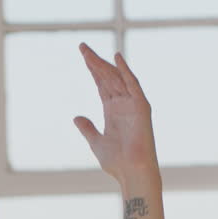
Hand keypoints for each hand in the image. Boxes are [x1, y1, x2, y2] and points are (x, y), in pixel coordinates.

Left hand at [73, 44, 159, 184]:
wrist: (131, 171)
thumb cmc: (116, 161)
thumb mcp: (96, 142)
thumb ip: (88, 128)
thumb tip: (76, 117)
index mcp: (112, 111)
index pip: (101, 85)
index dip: (93, 71)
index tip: (83, 57)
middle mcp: (123, 104)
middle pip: (107, 77)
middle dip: (94, 62)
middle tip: (81, 47)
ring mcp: (132, 104)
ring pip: (116, 78)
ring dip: (103, 64)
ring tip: (88, 53)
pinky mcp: (141, 107)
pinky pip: (133, 84)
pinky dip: (125, 70)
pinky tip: (117, 57)